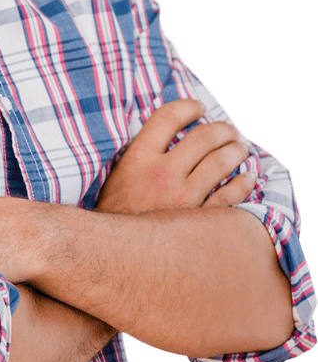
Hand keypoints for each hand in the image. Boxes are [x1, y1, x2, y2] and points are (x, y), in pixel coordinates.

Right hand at [95, 98, 256, 213]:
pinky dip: (244, 183)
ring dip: (236, 151)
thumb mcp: (118, 174)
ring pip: (221, 162)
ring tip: (240, 149)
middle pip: (203, 137)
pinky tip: (248, 177)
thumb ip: (141, 151)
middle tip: (228, 130)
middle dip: (221, 129)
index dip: (187, 106)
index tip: (198, 107)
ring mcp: (183, 198)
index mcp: (138, 158)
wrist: (112, 255)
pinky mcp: (198, 221)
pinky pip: (231, 196)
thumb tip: (166, 130)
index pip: (168, 117)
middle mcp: (162, 174)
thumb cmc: (116, 212)